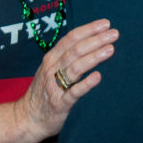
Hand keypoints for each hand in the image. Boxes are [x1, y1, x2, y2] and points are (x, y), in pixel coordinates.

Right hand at [15, 18, 117, 141]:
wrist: (27, 119)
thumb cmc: (44, 91)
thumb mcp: (50, 69)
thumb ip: (66, 57)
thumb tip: (91, 42)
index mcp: (52, 58)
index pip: (71, 38)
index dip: (88, 29)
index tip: (106, 23)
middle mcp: (52, 69)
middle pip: (75, 50)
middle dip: (96, 40)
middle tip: (114, 34)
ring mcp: (55, 86)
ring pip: (75, 67)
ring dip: (93, 57)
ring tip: (110, 50)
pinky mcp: (60, 104)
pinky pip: (73, 93)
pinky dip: (86, 84)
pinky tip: (98, 77)